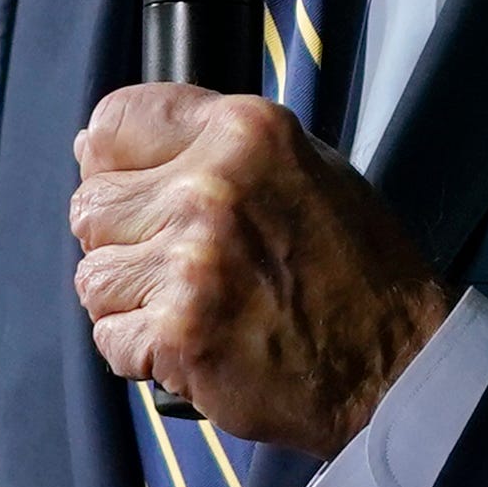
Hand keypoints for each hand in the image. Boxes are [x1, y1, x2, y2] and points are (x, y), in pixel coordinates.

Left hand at [71, 85, 449, 456]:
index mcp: (244, 132)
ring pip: (93, 276)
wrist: (397, 364)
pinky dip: (142, 352)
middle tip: (178, 265)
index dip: (112, 164)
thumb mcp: (302, 165)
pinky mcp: (180, 329)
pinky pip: (110, 337)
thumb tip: (95, 145)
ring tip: (193, 306)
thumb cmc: (354, 268)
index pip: (112, 122)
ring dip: (131, 302)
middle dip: (122, 242)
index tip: (131, 190)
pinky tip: (194, 344)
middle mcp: (212, 185)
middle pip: (90, 205)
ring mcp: (191, 259)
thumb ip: (208, 147)